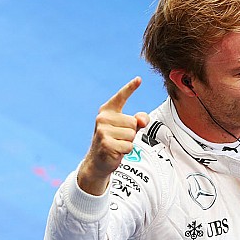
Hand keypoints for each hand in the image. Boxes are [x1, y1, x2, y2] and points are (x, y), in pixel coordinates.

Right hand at [77, 77, 149, 194]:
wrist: (98, 161)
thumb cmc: (114, 141)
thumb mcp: (127, 129)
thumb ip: (138, 121)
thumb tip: (141, 120)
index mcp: (108, 111)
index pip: (121, 97)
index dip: (130, 88)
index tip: (139, 79)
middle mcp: (103, 118)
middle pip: (133, 123)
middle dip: (131, 133)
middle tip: (119, 139)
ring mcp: (102, 130)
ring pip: (132, 134)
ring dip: (128, 143)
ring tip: (117, 144)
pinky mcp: (106, 143)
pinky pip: (128, 146)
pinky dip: (126, 151)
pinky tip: (115, 152)